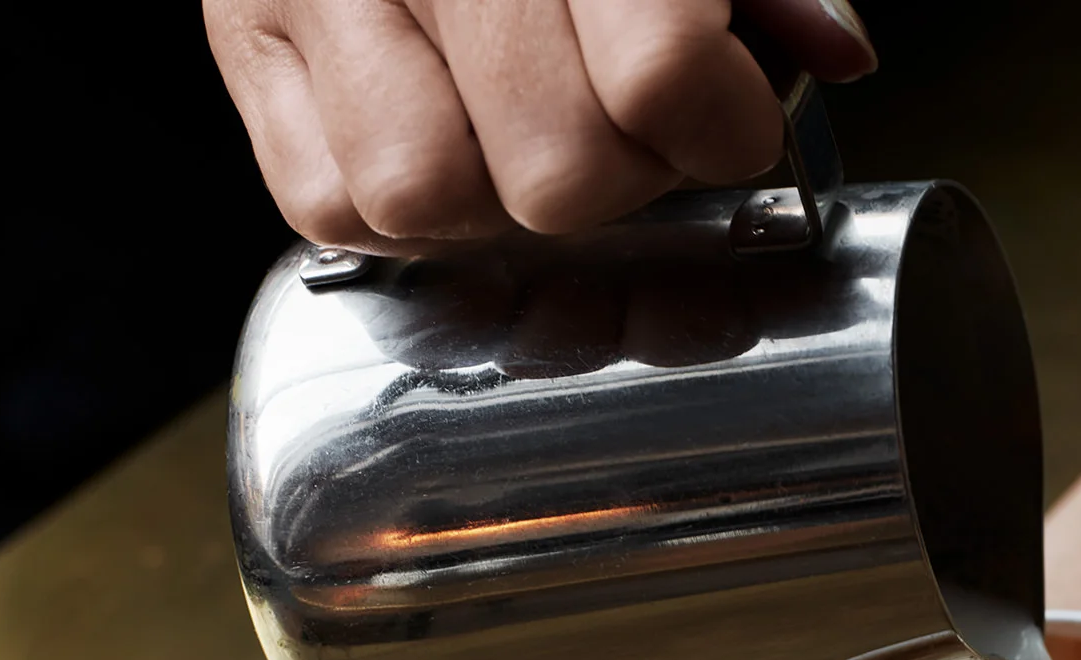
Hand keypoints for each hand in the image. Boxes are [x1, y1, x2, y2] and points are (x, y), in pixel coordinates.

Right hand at [205, 0, 876, 249]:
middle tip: (632, 135)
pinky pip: (331, 202)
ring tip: (527, 140)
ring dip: (501, 206)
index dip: (720, 129)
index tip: (730, 118)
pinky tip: (447, 140)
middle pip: (558, 169)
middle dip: (622, 181)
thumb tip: (837, 51)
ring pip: (430, 197)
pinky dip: (400, 211)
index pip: (661, 78)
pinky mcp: (243, 28)